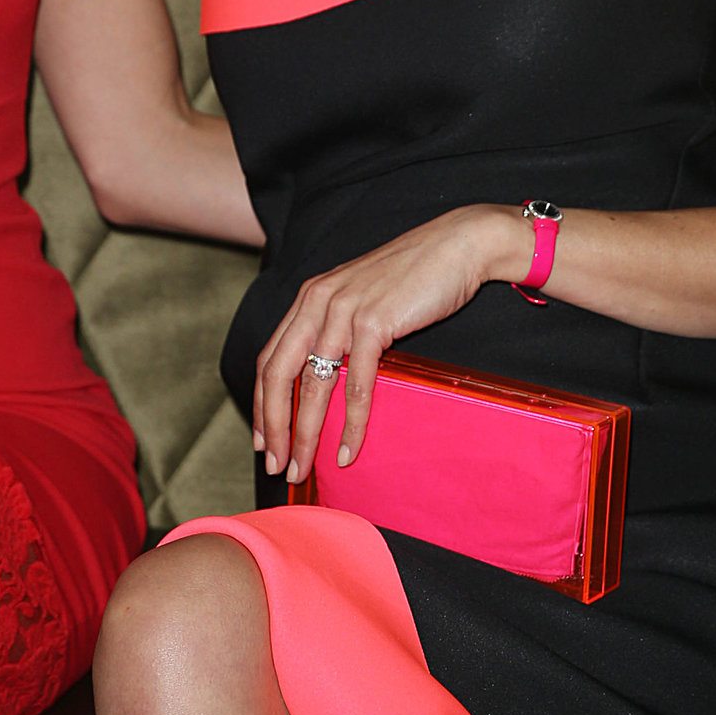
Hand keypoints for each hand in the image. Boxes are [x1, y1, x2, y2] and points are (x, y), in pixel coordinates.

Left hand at [254, 204, 530, 485]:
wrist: (455, 247)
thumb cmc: (412, 278)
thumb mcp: (361, 298)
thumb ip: (338, 329)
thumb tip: (327, 379)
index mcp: (311, 297)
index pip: (270, 357)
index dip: (261, 402)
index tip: (262, 438)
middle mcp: (317, 302)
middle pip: (278, 374)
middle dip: (273, 425)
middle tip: (274, 464)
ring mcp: (343, 311)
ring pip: (312, 384)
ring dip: (304, 433)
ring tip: (301, 467)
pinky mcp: (373, 323)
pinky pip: (355, 384)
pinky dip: (350, 423)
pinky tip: (347, 450)